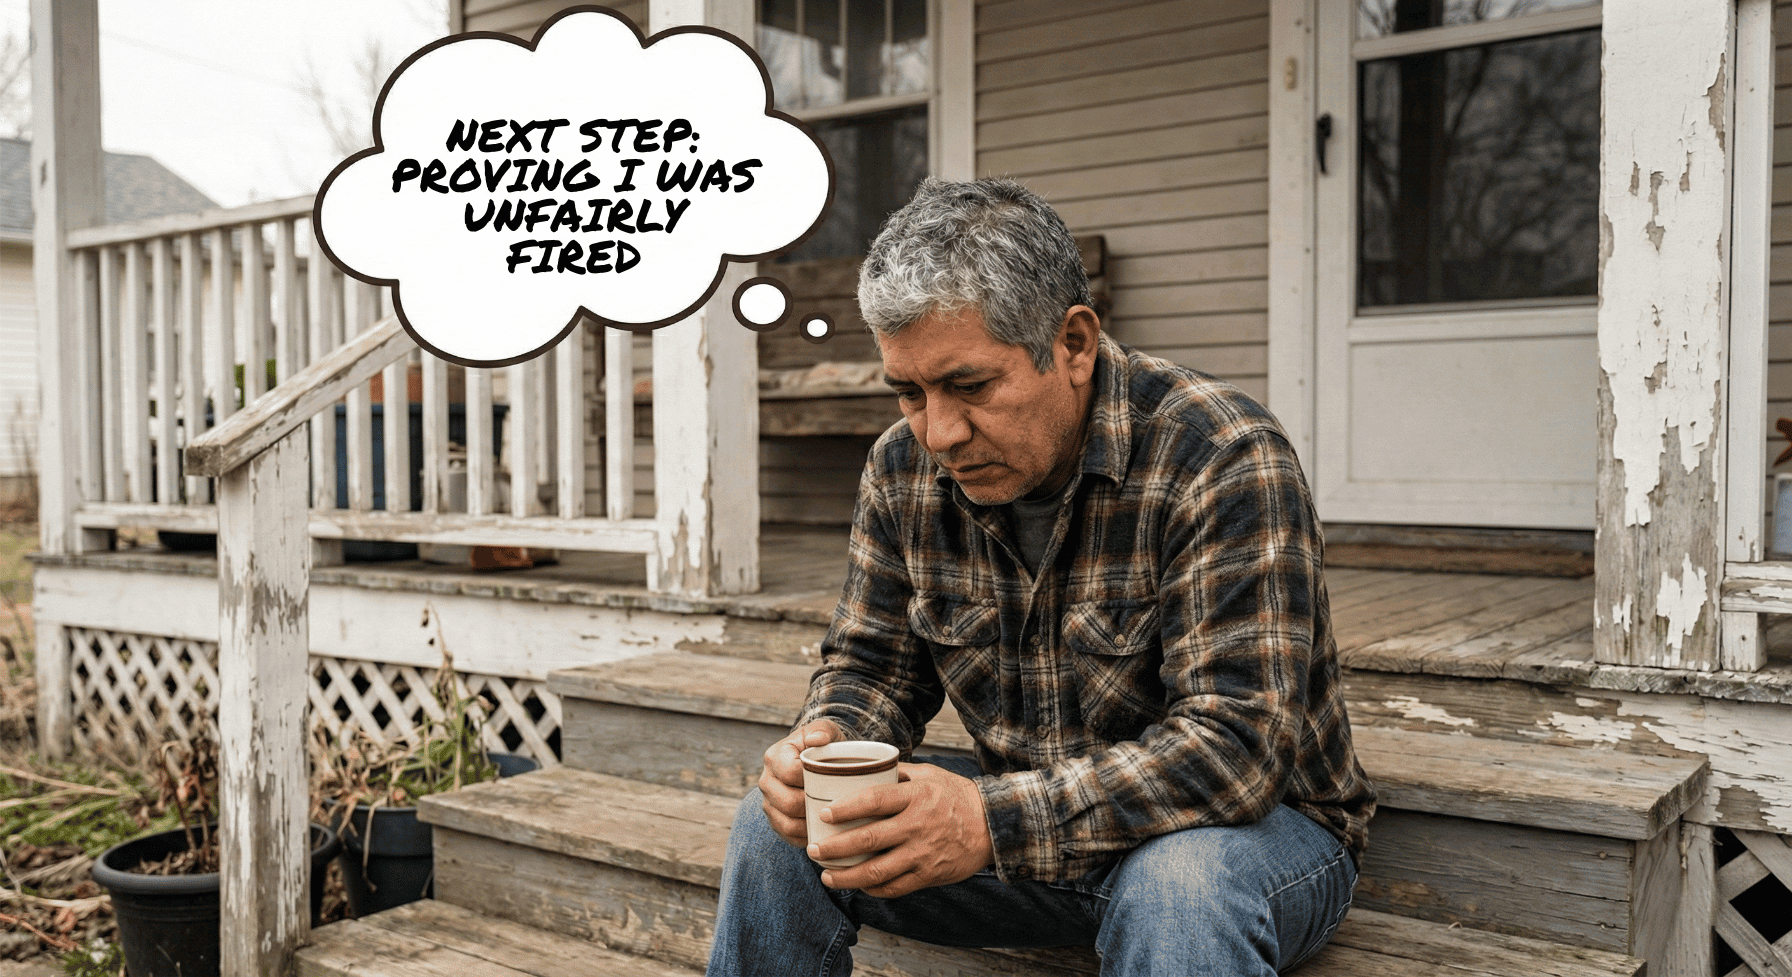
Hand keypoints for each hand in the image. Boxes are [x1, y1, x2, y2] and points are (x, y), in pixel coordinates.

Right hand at [759, 719, 841, 847]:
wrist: (819, 762)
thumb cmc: (825, 746)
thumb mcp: (827, 731)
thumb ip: (823, 730)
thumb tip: (816, 740)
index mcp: (774, 757)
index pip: (791, 773)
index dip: (813, 780)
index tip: (833, 780)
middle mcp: (766, 781)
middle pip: (788, 802)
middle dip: (813, 805)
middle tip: (837, 804)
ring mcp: (769, 803)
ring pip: (787, 824)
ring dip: (811, 825)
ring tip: (832, 820)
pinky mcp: (776, 821)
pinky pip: (789, 837)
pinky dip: (807, 837)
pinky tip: (824, 831)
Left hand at [807, 762, 993, 897]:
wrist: (992, 825)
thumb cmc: (955, 796)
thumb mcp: (929, 775)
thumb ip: (897, 773)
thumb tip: (863, 766)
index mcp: (916, 797)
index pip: (874, 801)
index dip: (846, 808)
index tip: (824, 813)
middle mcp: (917, 826)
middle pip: (868, 839)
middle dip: (835, 848)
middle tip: (814, 849)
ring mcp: (922, 854)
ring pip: (877, 871)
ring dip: (847, 877)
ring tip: (826, 876)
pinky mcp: (928, 875)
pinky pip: (894, 887)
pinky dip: (872, 889)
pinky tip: (857, 886)